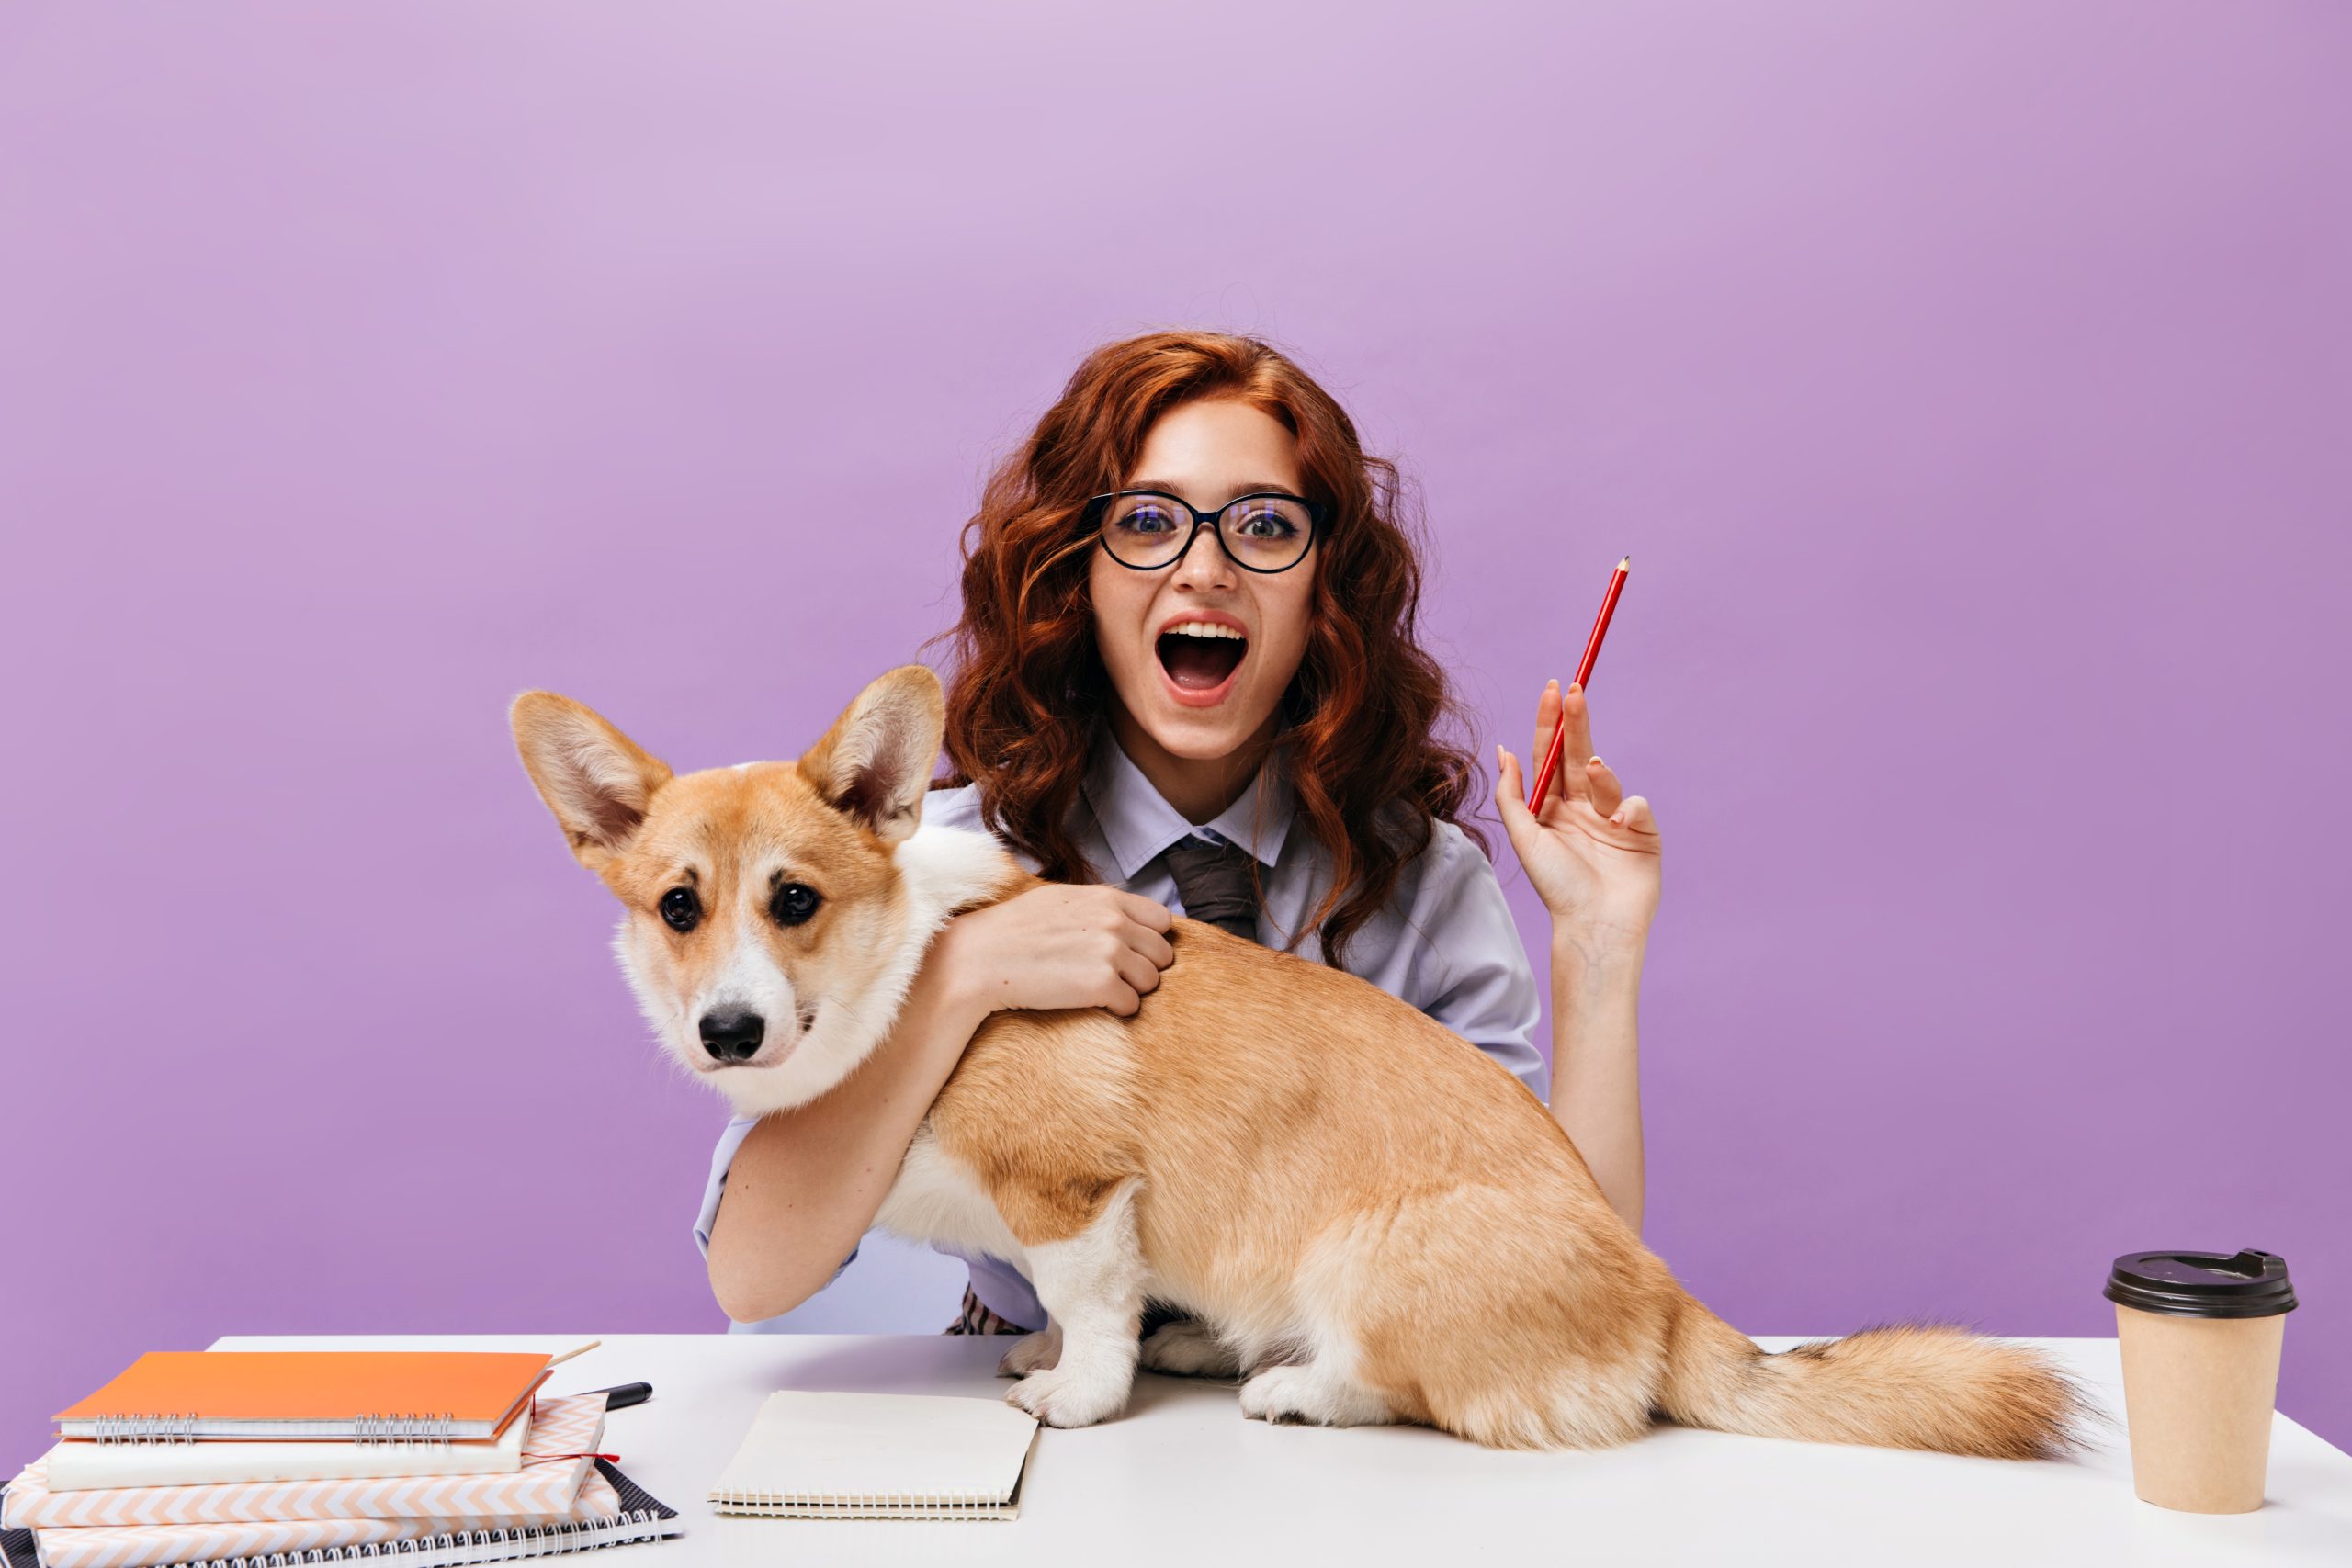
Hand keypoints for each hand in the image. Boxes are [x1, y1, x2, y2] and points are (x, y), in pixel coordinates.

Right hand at [935, 883, 1175, 1018]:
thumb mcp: (1060, 900)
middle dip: (1144, 968)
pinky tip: (1091, 1003)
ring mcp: (1111, 953)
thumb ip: (1099, 906)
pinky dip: (1116, 1010)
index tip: (1132, 953)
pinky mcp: (1102, 985)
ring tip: (1099, 990)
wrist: (980, 958)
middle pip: (1162, 954)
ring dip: (1131, 990)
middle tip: (1114, 976)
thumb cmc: (1013, 930)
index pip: (1162, 920)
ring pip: (1151, 982)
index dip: (1150, 940)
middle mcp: (1115, 922)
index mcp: (1107, 899)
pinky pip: (1132, 1005)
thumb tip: (1124, 918)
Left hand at [1495, 680, 1660, 943]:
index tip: (1552, 689)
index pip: (1550, 756)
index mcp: (1552, 808)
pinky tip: (1620, 827)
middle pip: (1579, 754)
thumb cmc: (1556, 886)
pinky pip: (1636, 804)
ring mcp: (1613, 818)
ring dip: (1600, 771)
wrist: (1595, 925)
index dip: (1550, 723)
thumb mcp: (1525, 838)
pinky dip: (1627, 809)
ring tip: (1593, 773)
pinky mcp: (1642, 832)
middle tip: (1573, 688)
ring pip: (1607, 778)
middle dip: (1576, 721)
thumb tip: (1503, 751)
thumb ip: (1512, 794)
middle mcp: (1582, 809)